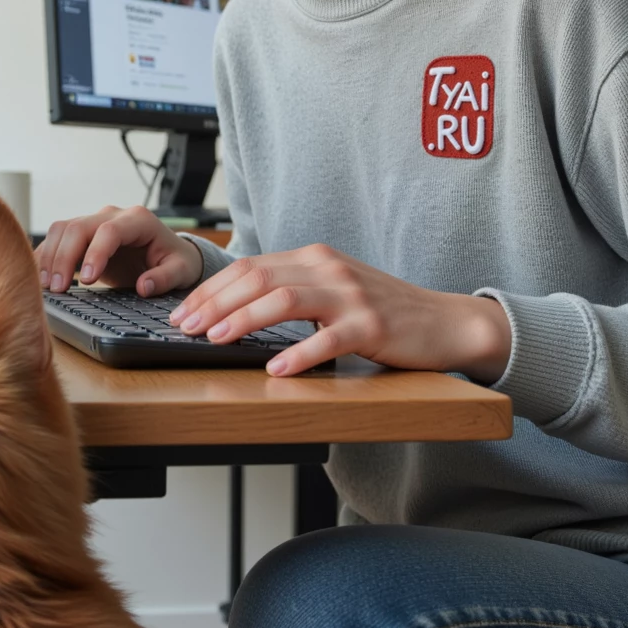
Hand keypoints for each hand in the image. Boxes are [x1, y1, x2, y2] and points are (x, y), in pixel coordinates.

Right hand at [34, 204, 204, 296]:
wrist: (168, 254)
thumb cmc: (175, 260)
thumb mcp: (181, 271)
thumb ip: (165, 277)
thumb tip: (144, 286)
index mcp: (138, 220)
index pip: (110, 231)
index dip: (95, 253)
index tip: (87, 280)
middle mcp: (112, 215)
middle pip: (78, 227)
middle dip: (64, 257)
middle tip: (58, 288)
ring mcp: (95, 222)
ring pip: (62, 229)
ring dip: (50, 256)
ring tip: (47, 286)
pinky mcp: (83, 235)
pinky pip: (57, 238)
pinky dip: (46, 256)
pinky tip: (40, 277)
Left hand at [167, 244, 511, 379]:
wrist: (443, 321)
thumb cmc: (382, 311)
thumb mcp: (333, 289)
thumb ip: (292, 289)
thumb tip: (234, 306)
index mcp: (314, 258)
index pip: (250, 266)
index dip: (211, 289)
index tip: (184, 311)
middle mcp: (329, 269)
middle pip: (259, 278)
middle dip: (215, 303)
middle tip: (186, 327)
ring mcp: (352, 296)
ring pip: (285, 300)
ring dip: (244, 320)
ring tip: (217, 340)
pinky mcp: (372, 326)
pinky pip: (328, 338)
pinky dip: (298, 354)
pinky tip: (277, 369)